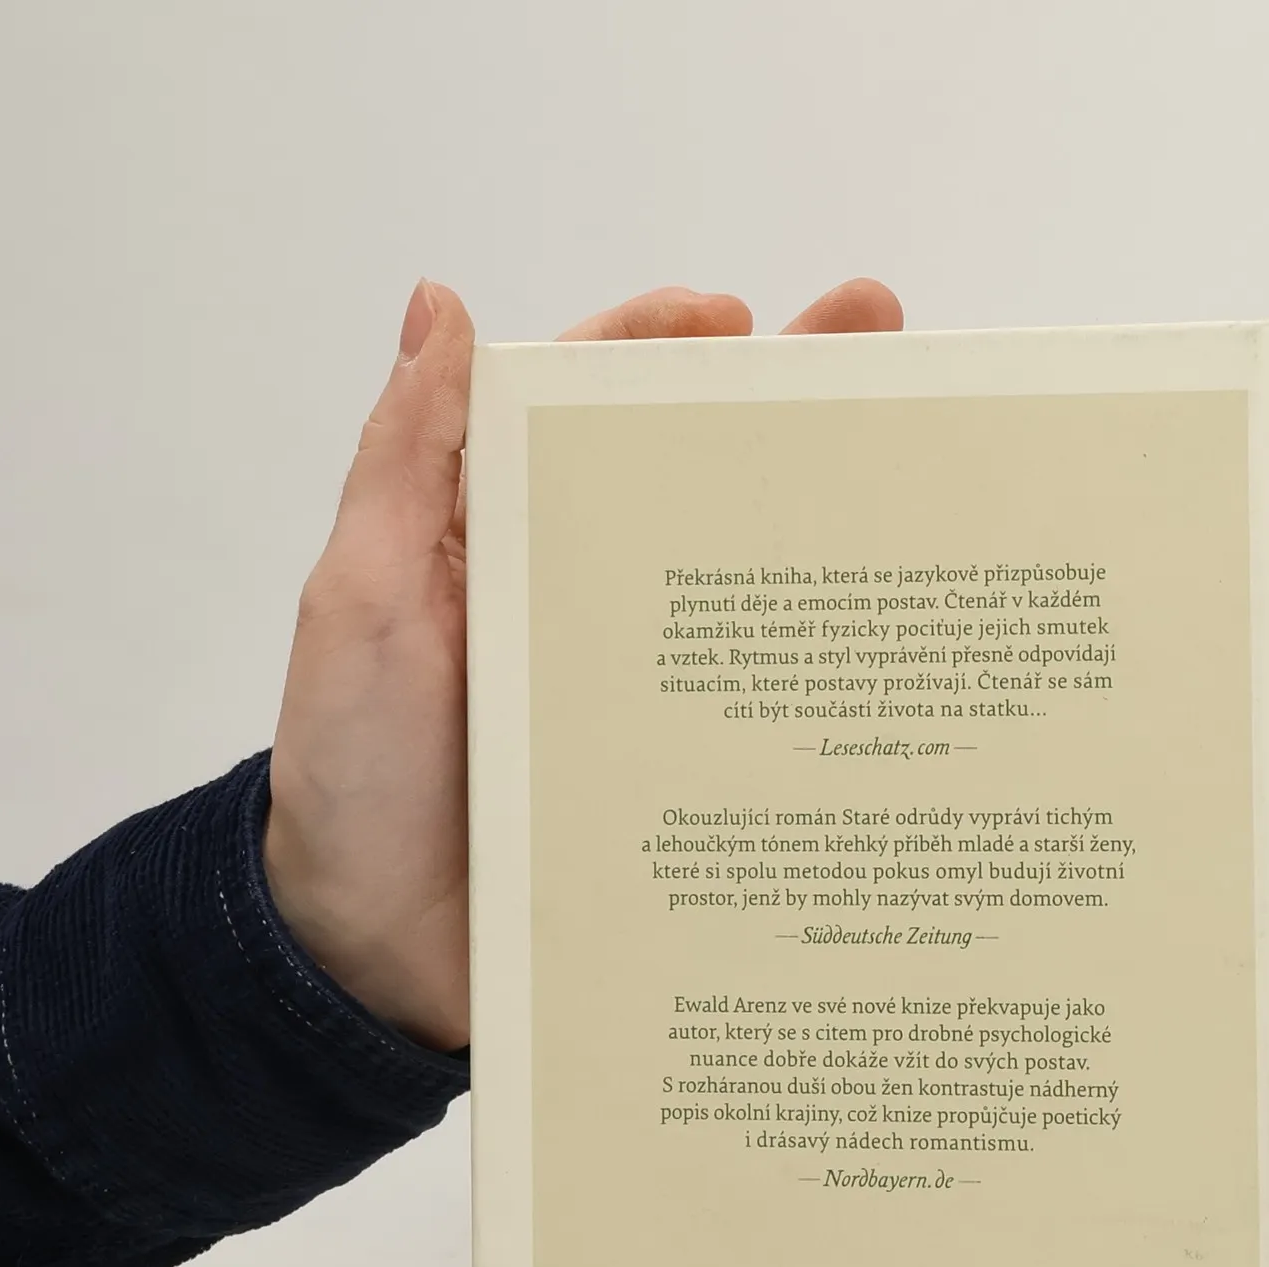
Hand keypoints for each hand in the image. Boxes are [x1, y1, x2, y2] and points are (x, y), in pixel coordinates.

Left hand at [263, 276, 902, 1050]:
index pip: (581, 405)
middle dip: (782, 407)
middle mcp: (573, 594)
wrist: (372, 957)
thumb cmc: (350, 775)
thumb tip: (439, 308)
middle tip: (880, 341)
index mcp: (494, 534)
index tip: (735, 319)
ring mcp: (629, 685)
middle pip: (684, 476)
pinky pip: (748, 708)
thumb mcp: (361, 604)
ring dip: (822, 530)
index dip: (656, 346)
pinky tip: (891, 658)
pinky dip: (818, 678)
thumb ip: (404, 464)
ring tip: (919, 482)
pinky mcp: (666, 771)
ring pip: (736, 586)